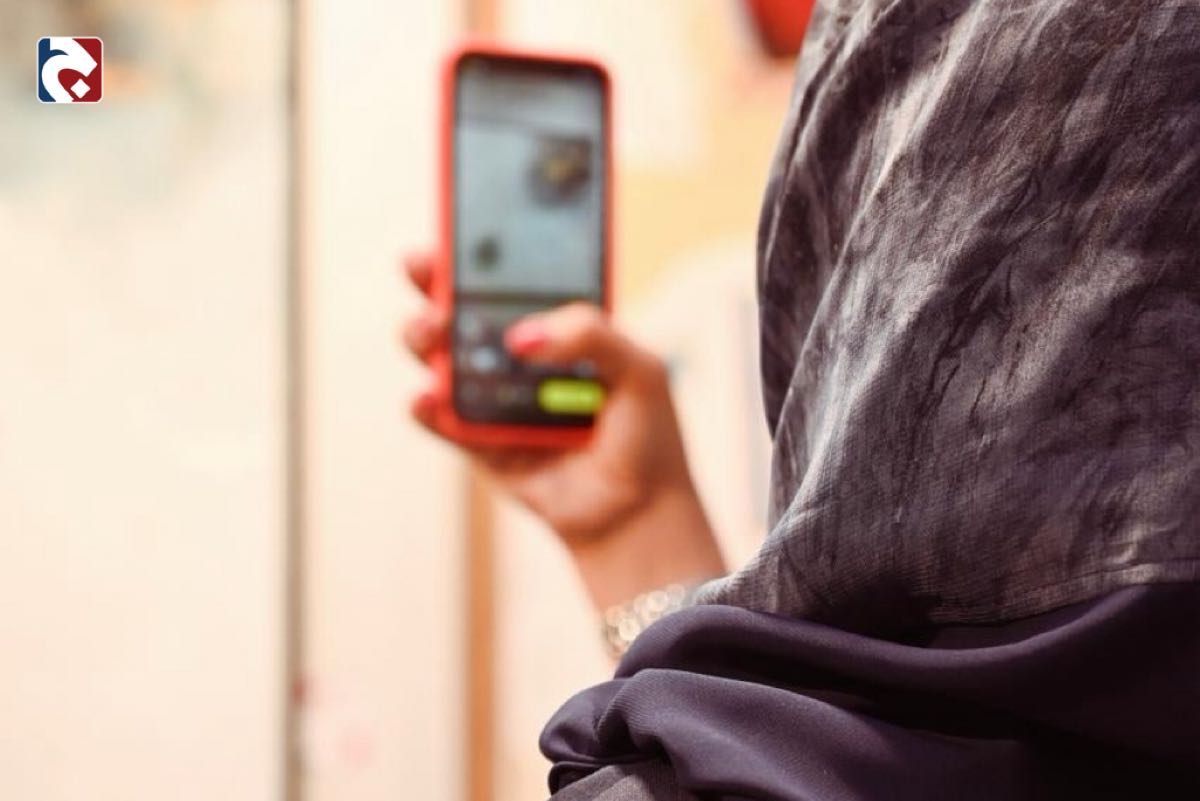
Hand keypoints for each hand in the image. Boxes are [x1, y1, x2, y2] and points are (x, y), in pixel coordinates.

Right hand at [398, 252, 725, 608]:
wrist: (639, 512)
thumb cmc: (646, 435)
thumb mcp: (639, 369)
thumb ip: (589, 334)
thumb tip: (521, 336)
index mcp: (559, 329)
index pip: (512, 280)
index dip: (481, 253)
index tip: (455, 227)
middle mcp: (520, 358)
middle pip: (464, 310)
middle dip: (434, 283)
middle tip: (421, 265)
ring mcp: (495, 400)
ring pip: (443, 359)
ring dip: (424, 338)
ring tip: (428, 330)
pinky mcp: (480, 445)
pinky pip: (443, 420)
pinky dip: (427, 407)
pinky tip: (424, 395)